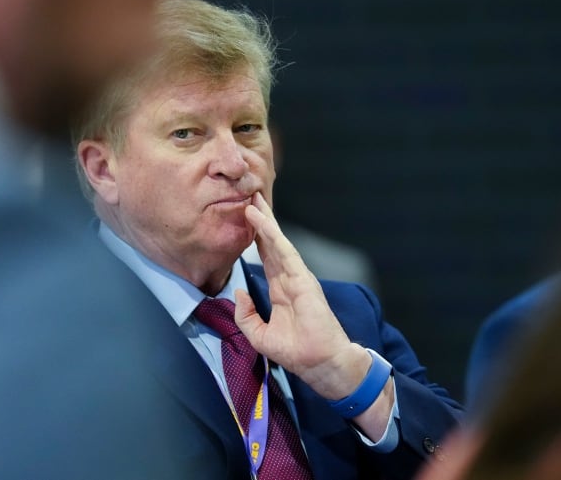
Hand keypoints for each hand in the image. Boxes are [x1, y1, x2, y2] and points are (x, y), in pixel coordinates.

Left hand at [234, 192, 369, 399]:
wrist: (321, 365)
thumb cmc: (296, 352)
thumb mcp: (259, 335)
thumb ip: (245, 315)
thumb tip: (239, 292)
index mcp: (280, 289)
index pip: (265, 257)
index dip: (254, 237)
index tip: (243, 218)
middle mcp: (289, 278)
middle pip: (271, 243)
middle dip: (260, 220)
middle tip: (248, 196)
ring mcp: (298, 276)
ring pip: (277, 242)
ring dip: (264, 220)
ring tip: (251, 200)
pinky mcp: (303, 279)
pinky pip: (284, 251)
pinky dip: (271, 234)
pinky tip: (260, 220)